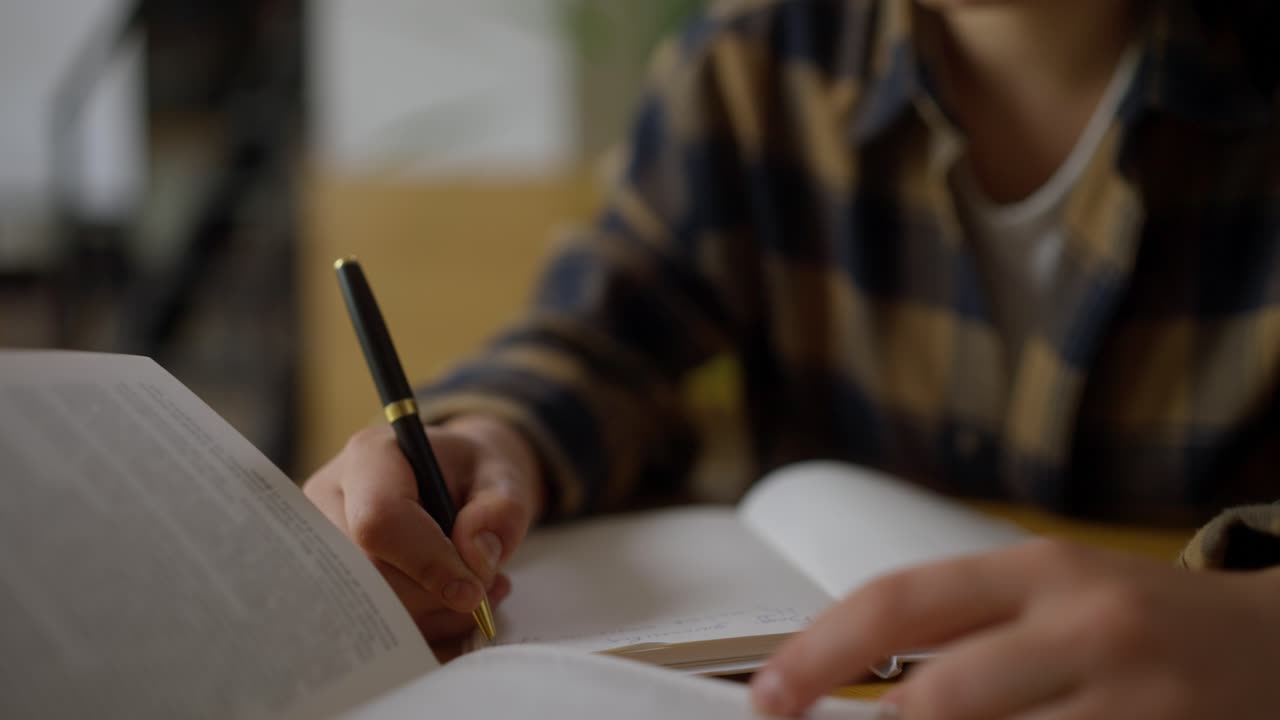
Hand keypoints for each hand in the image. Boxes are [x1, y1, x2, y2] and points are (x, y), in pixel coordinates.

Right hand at [304, 414, 543, 641]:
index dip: (427, 563)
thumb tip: (474, 557)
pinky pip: (371, 627)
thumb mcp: (503, 476)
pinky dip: (424, 628)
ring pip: (367, 606)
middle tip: (483, 588)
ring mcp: (324, 544)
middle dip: (433, 595)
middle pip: (368, 572)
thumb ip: (501, 509)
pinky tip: (453, 607)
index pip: (379, 520)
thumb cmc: (474, 474)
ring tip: (478, 592)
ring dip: (433, 615)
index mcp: (371, 458)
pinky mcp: (332, 581)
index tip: (472, 591)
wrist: (457, 480)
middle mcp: (331, 498)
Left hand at [752, 539, 1279, 718]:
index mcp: (1038, 569)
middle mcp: (1084, 626)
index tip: (770, 694)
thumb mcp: (1054, 595)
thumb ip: (963, 629)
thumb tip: (853, 680)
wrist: (1279, 648)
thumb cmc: (1145, 622)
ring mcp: (1133, 701)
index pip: (898, 600)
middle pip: (939, 702)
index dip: (817, 652)